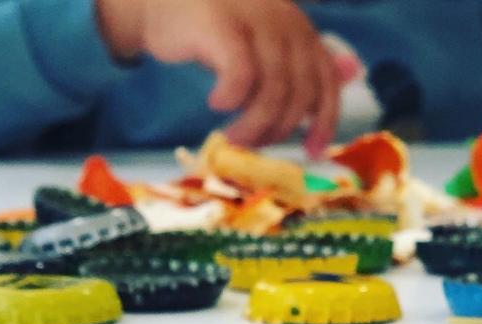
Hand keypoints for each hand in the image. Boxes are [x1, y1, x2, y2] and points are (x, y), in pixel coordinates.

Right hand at [95, 0, 340, 154]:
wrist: (155, 0)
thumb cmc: (208, 33)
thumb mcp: (256, 49)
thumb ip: (287, 71)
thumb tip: (319, 111)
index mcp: (297, 27)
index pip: (326, 78)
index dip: (325, 119)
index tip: (312, 150)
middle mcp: (283, 18)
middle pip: (300, 90)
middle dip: (281, 128)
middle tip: (256, 146)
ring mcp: (254, 17)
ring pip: (274, 88)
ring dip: (255, 125)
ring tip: (233, 137)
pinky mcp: (222, 23)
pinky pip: (241, 74)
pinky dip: (232, 98)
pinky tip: (217, 103)